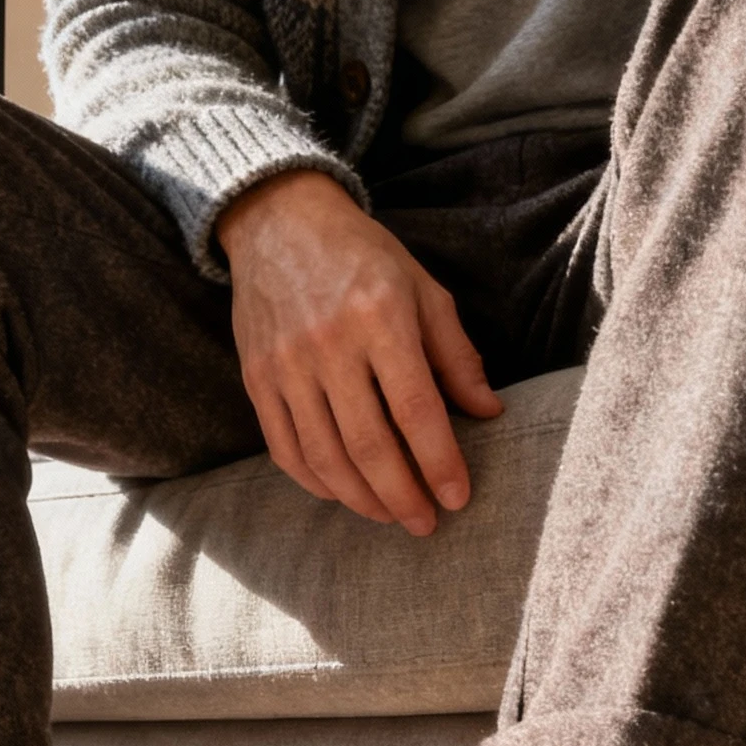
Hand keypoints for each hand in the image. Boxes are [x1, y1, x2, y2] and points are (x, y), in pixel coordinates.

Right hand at [217, 169, 502, 535]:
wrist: (278, 221)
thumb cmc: (363, 256)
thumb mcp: (423, 290)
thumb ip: (457, 354)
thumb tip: (489, 412)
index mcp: (380, 319)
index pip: (416, 409)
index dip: (440, 462)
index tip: (458, 498)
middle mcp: (329, 345)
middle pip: (368, 445)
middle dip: (402, 496)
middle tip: (427, 524)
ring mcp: (286, 364)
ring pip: (324, 456)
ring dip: (361, 499)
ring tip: (391, 515)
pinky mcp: (256, 377)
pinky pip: (284, 447)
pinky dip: (315, 481)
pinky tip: (344, 493)